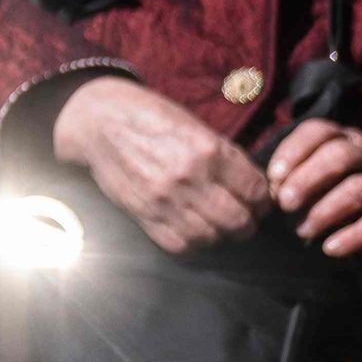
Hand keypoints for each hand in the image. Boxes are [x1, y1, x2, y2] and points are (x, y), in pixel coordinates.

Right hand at [49, 77, 271, 256]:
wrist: (99, 123)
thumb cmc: (150, 117)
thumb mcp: (195, 126)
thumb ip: (224, 156)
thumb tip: (251, 184)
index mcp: (208, 150)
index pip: (254, 190)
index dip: (263, 200)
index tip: (260, 201)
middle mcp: (188, 178)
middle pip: (238, 221)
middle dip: (248, 223)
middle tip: (245, 218)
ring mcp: (163, 200)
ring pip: (210, 237)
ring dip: (221, 235)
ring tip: (220, 226)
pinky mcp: (142, 214)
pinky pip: (178, 244)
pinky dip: (193, 243)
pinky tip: (195, 232)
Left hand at [266, 118, 361, 276]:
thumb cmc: (341, 200)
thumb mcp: (319, 184)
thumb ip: (295, 180)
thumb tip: (270, 191)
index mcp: (347, 140)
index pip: (320, 131)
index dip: (293, 150)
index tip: (272, 177)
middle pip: (339, 155)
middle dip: (307, 179)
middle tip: (284, 204)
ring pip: (358, 189)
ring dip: (324, 211)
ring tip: (302, 230)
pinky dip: (352, 236)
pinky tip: (329, 248)